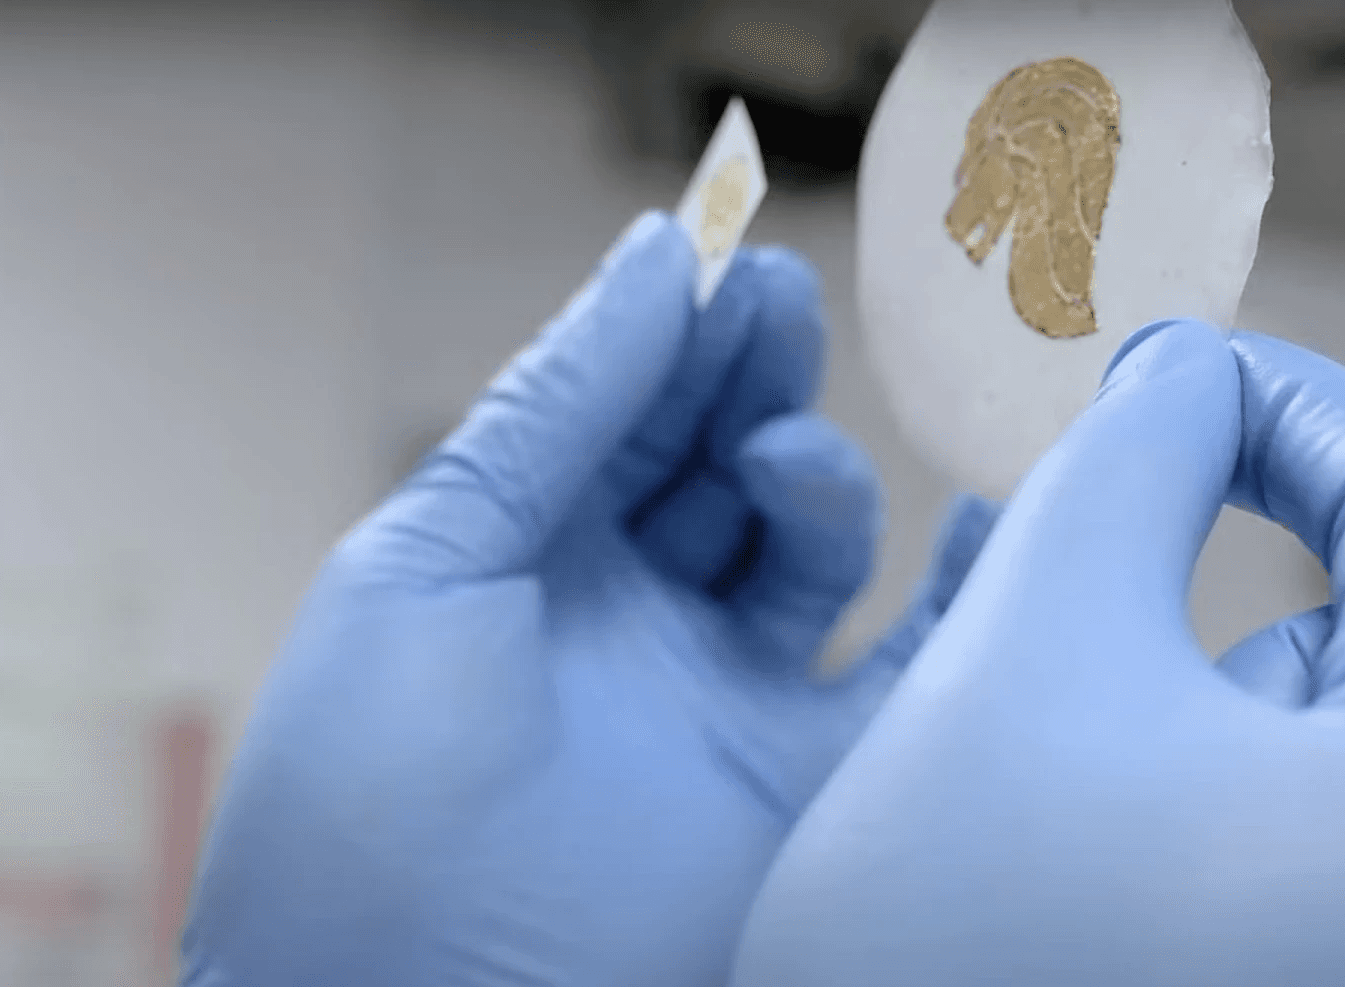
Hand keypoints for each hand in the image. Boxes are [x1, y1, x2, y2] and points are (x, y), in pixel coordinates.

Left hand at [177, 212, 998, 986]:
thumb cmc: (367, 799)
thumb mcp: (425, 566)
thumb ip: (548, 412)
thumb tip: (652, 255)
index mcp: (521, 563)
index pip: (621, 413)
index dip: (675, 331)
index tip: (728, 257)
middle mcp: (629, 621)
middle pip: (718, 462)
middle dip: (750, 374)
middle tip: (779, 307)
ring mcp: (720, 698)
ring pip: (806, 548)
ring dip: (814, 477)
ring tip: (783, 462)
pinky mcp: (804, 782)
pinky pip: (907, 672)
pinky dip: (957, 593)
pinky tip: (977, 515)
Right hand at [729, 319, 1344, 986]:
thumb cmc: (955, 948)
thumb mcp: (1032, 654)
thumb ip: (1130, 461)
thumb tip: (1188, 371)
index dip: (1298, 402)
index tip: (1178, 363)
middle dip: (1301, 558)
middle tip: (1151, 525)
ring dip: (1287, 689)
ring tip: (1134, 752)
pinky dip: (1301, 796)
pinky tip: (1168, 843)